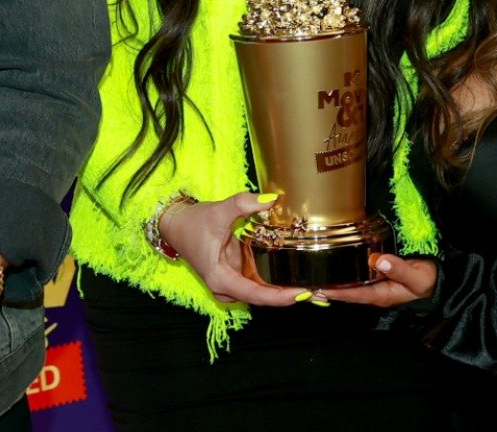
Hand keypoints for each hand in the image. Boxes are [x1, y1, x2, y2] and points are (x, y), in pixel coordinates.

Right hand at [157, 191, 312, 306]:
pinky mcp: (237, 274)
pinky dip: (278, 280)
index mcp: (221, 278)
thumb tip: (271, 199)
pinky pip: (261, 282)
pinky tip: (299, 276)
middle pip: (264, 297)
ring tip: (317, 285)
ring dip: (287, 289)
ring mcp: (233, 282)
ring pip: (264, 292)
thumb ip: (244, 203)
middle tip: (320, 291)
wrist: (175, 225)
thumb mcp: (218, 211)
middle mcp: (227, 287)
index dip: (281, 297)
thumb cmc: (192, 223)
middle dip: (291, 295)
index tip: (303, 293)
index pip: (256, 295)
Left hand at [316, 254, 436, 307]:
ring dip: (331, 284)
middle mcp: (374, 293)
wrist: (436, 281)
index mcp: (382, 295)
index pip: (355, 294)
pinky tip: (330, 269)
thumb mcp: (418, 276)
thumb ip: (400, 269)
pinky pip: (354, 279)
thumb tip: (380, 260)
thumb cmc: (428, 280)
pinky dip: (341, 276)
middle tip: (305, 285)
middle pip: (346, 293)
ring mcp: (374, 286)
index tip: (319, 289)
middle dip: (327, 290)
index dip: (337, 292)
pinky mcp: (375, 278)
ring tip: (311, 278)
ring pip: (348, 287)